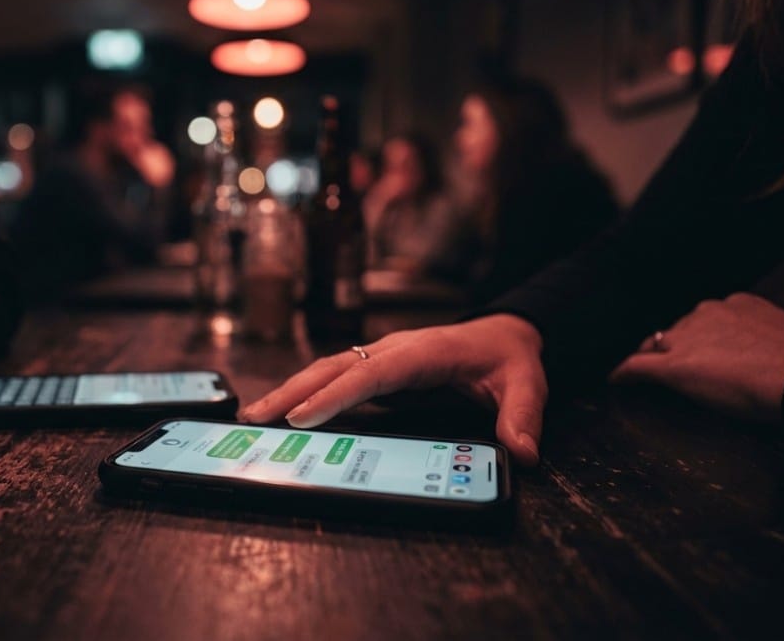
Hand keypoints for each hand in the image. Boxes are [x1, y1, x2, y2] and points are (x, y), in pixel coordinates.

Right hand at [237, 315, 547, 465]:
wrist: (504, 331)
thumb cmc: (509, 356)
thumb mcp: (527, 383)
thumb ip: (524, 415)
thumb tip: (522, 452)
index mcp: (423, 351)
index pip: (371, 373)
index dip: (334, 395)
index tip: (301, 417)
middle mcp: (393, 348)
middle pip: (333, 367)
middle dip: (292, 392)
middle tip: (257, 418)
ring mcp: (381, 355)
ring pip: (326, 369)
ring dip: (290, 390)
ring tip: (256, 415)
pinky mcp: (377, 365)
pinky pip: (335, 376)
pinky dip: (305, 390)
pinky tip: (285, 409)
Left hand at [611, 293, 783, 420]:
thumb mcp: (779, 337)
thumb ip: (759, 338)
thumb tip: (758, 355)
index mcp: (736, 304)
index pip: (703, 319)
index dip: (696, 335)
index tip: (696, 346)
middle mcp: (707, 314)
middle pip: (677, 330)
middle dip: (673, 345)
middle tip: (671, 362)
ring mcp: (687, 339)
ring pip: (658, 345)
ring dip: (652, 357)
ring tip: (639, 370)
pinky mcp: (673, 366)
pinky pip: (637, 366)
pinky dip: (624, 373)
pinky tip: (615, 380)